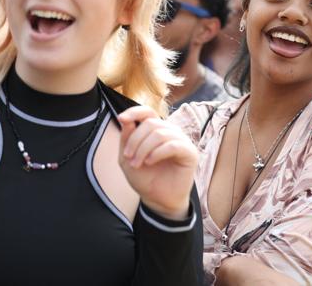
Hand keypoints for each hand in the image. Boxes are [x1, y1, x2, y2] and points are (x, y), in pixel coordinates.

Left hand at [118, 105, 197, 220]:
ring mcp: (182, 141)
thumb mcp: (127, 158)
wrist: (157, 200)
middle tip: (129, 157)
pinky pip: (173, 145)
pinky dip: (158, 153)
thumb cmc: (145, 178)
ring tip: (137, 163)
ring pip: (160, 133)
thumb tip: (125, 120)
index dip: (134, 112)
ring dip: (144, 148)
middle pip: (151, 123)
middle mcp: (170, 132)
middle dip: (135, 140)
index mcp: (156, 130)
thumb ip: (126, 139)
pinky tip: (150, 162)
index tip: (122, 119)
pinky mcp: (190, 153)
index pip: (148, 111)